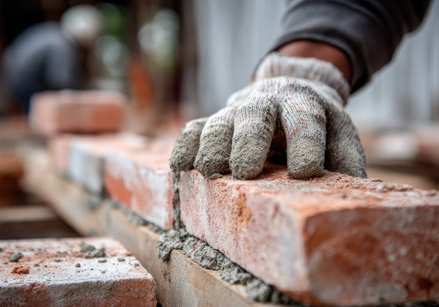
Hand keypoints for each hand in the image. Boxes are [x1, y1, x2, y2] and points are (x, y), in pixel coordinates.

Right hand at [170, 53, 365, 178]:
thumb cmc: (313, 123)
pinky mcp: (214, 120)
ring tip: (209, 172)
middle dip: (248, 143)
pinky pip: (194, 129)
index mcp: (302, 105)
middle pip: (254, 117)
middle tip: (245, 172)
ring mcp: (236, 112)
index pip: (305, 120)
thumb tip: (354, 192)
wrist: (285, 92)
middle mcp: (266, 104)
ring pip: (218, 123)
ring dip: (212, 147)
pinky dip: (185, 146)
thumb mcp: (338, 133)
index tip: (304, 172)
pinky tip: (180, 166)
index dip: (306, 144)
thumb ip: (345, 158)